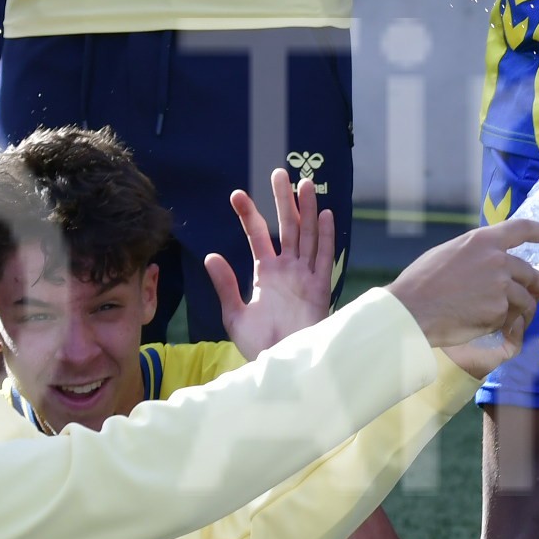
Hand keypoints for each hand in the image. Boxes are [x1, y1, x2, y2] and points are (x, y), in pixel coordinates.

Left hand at [207, 166, 339, 357]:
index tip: (237, 194)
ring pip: (308, 235)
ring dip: (307, 210)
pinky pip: (325, 257)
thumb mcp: (235, 315)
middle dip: (283, 200)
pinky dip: (327, 236)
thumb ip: (226, 285)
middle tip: (279, 172)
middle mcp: (288, 270)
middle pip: (288, 227)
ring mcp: (305, 276)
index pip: (258, 236)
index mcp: (267, 274)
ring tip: (305, 183)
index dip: (249, 215)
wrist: (282, 366)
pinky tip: (327, 214)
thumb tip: (211, 256)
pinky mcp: (320, 288)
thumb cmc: (260, 346)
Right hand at [390, 214, 538, 369]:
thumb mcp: (450, 253)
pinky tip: (484, 326)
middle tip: (535, 296)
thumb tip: (491, 261)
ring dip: (520, 312)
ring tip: (504, 319)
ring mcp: (501, 287)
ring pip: (526, 300)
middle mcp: (498, 260)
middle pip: (533, 274)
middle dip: (538, 288)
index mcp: (483, 240)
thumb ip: (476, 253)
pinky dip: (503, 325)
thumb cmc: (422, 282)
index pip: (524, 228)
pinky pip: (510, 319)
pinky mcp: (499, 311)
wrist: (412, 309)